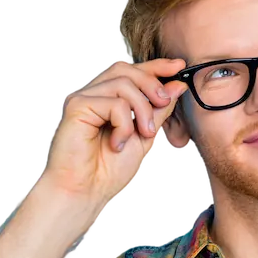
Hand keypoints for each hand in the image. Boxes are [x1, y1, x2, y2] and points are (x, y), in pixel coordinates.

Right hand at [40, 56, 189, 226]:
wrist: (86, 191)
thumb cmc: (110, 170)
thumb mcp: (145, 137)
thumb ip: (158, 111)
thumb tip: (177, 86)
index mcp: (110, 100)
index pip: (133, 72)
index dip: (156, 66)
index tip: (180, 66)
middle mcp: (96, 95)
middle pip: (127, 69)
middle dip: (152, 84)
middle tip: (163, 105)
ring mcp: (85, 99)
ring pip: (123, 84)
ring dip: (142, 110)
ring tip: (144, 134)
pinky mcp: (77, 106)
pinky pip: (113, 102)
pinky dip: (124, 124)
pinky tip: (117, 143)